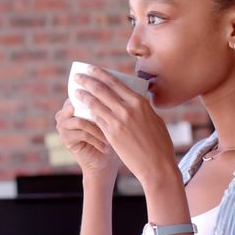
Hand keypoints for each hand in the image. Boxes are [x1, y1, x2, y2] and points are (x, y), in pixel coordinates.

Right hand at [55, 98, 119, 181]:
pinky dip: (96, 139)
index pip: (82, 94)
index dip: (96, 96)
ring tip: (110, 136)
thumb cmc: (110, 135)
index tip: (112, 104)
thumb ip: (106, 101)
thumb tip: (117, 83)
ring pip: (81, 121)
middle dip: (97, 112)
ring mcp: (62, 126)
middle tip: (113, 118)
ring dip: (98, 129)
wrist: (104, 160)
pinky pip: (82, 134)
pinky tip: (105, 145)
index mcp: (73, 102)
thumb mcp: (109, 115)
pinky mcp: (65, 139)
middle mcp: (64, 113)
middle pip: (78, 106)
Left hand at [72, 68, 178, 188]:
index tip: (91, 69)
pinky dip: (89, 113)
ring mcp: (118, 122)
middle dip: (87, 81)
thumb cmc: (159, 143)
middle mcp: (127, 109)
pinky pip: (96, 120)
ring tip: (75, 92)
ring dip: (83, 96)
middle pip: (101, 90)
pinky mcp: (111, 135)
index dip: (100, 74)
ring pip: (95, 104)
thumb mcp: (154, 119)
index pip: (115, 82)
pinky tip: (82, 110)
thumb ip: (141, 108)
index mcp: (139, 102)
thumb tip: (132, 101)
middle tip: (77, 77)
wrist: (157, 165)